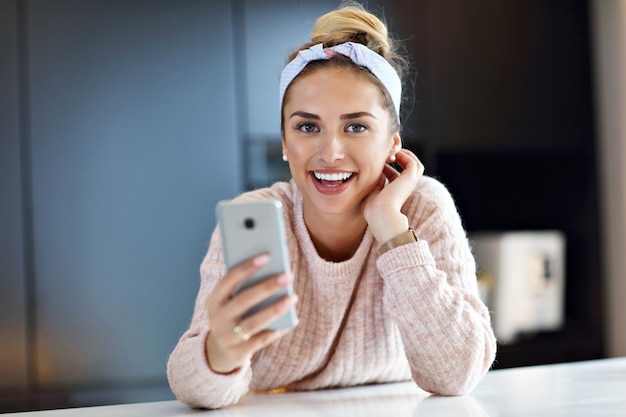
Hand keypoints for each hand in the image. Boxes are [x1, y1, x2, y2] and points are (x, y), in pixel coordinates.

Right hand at [205, 254, 297, 373]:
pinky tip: (292, 320)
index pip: (228, 281)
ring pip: (254, 323)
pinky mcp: (238, 353)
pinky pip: (262, 340)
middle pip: (243, 300)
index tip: (266, 256)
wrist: (218, 350)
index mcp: (213, 301)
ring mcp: (227, 338)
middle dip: (267, 287)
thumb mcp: (229, 301)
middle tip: (288, 275)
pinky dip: (277, 329)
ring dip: (275, 309)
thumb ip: (243, 286)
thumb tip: (273, 267)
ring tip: (293, 297)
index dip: (246, 268)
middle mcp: (217, 319)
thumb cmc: (232, 314)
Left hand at [363, 149, 424, 243]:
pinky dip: (405, 155)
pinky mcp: (410, 178)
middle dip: (399, 158)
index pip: (394, 176)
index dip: (386, 167)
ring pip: (415, 164)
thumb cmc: (373, 209)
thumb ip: (375, 182)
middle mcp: (404, 188)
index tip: (376, 163)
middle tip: (387, 154)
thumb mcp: (372, 193)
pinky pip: (412, 162)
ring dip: (405, 155)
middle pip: (408, 169)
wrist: (381, 214)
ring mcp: (409, 183)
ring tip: (392, 151)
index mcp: (395, 193)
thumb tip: (378, 172)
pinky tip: (393, 154)